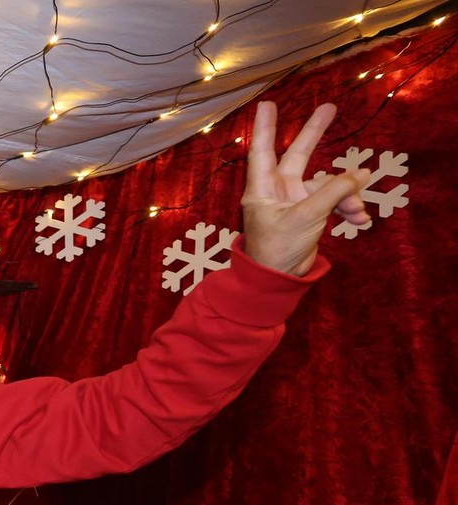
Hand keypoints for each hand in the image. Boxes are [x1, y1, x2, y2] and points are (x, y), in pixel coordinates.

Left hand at [241, 101, 372, 275]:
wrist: (278, 280)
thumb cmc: (279, 247)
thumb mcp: (307, 216)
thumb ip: (334, 192)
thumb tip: (361, 174)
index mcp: (263, 189)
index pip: (263, 151)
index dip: (266, 127)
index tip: (267, 104)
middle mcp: (277, 191)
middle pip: (298, 155)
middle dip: (314, 134)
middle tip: (330, 108)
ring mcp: (293, 201)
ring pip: (325, 186)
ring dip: (346, 196)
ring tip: (358, 211)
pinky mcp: (308, 214)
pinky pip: (332, 202)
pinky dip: (346, 209)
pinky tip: (359, 219)